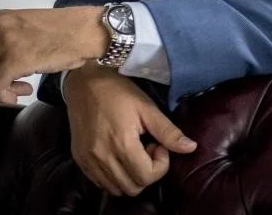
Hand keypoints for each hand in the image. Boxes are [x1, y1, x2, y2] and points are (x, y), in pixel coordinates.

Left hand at [0, 6, 107, 104]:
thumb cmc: (63, 30)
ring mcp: (4, 44)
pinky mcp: (14, 61)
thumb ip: (5, 38)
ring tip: (22, 87)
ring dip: (3, 88)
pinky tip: (24, 92)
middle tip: (0, 89)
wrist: (83, 30)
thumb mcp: (25, 26)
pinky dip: (6, 96)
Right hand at [64, 63, 196, 196]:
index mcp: (122, 144)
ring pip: (117, 190)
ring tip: (133, 151)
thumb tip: (191, 148)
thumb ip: (168, 131)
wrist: (84, 82)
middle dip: (147, 172)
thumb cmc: (118, 91)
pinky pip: (101, 184)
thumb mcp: (147, 107)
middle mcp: (102, 158)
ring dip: (131, 177)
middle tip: (147, 147)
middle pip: (133, 188)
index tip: (158, 144)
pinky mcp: (80, 161)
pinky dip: (115, 177)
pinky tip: (119, 156)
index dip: (160, 164)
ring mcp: (88, 162)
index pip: (147, 176)